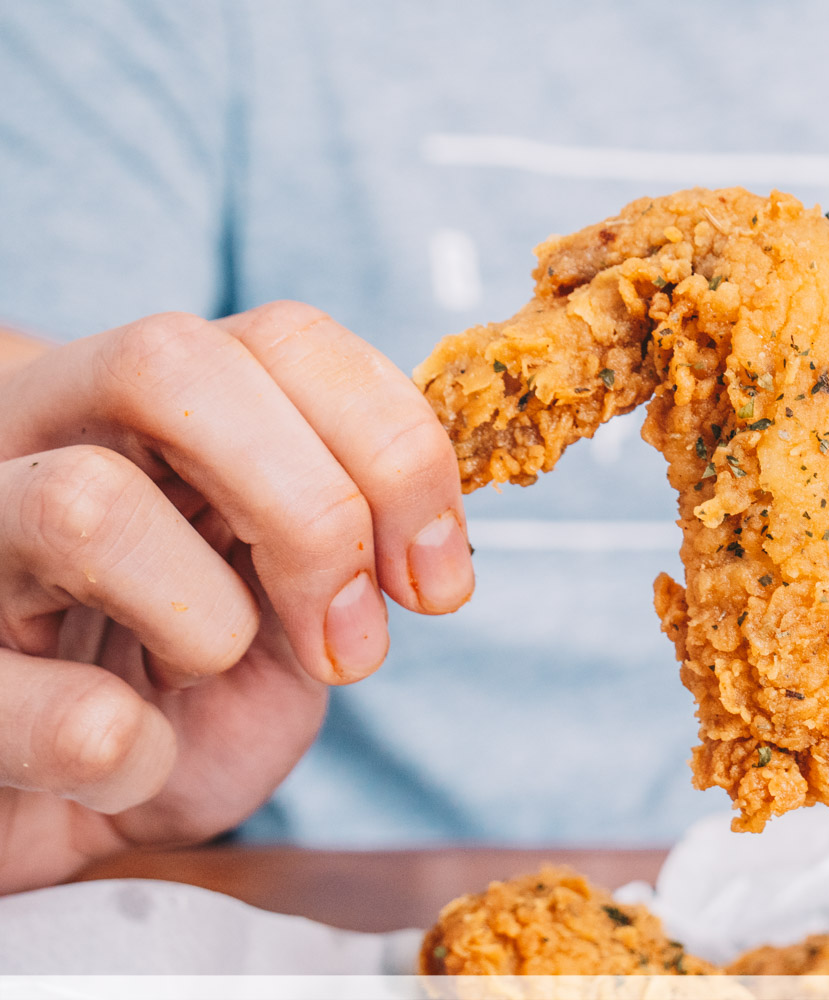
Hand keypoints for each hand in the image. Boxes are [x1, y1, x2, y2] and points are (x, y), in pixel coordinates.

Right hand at [0, 302, 472, 892]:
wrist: (56, 794)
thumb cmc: (177, 670)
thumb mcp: (280, 579)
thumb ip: (346, 519)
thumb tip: (435, 523)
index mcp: (143, 401)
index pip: (282, 337)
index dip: (390, 444)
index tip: (440, 574)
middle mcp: (36, 433)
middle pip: (175, 363)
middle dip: (313, 512)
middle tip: (358, 639)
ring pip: (84, 504)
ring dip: (209, 623)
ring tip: (207, 675)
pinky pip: (56, 708)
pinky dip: (132, 751)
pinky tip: (138, 758)